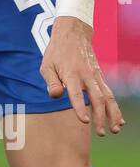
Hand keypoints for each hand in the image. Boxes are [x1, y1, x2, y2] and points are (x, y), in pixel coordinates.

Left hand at [41, 16, 124, 134]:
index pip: (77, 93)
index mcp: (71, 73)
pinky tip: (119, 120)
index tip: (85, 121)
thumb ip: (51, 82)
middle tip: (100, 133)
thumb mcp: (46, 65)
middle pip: (97, 98)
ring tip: (115, 130)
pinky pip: (110, 94)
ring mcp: (96, 76)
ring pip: (108, 97)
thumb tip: (55, 96)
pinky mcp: (100, 77)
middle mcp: (86, 75)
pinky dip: (115, 108)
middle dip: (100, 116)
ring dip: (113, 114)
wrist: (73, 33)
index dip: (80, 107)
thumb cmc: (56, 52)